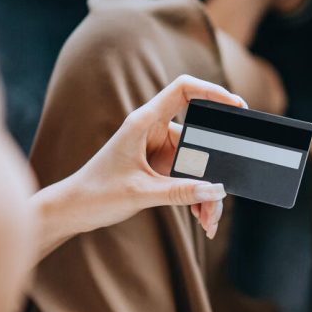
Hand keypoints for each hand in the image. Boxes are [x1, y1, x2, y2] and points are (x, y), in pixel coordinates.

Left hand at [33, 75, 247, 256]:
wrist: (74, 210)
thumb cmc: (96, 193)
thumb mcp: (141, 193)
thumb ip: (180, 192)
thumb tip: (216, 191)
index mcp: (144, 122)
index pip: (184, 90)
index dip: (212, 91)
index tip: (237, 105)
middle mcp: (154, 131)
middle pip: (200, 139)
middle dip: (215, 170)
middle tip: (221, 197)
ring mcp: (159, 150)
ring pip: (198, 165)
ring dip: (207, 193)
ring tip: (209, 221)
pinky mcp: (161, 168)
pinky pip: (190, 178)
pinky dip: (197, 197)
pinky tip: (202, 219)